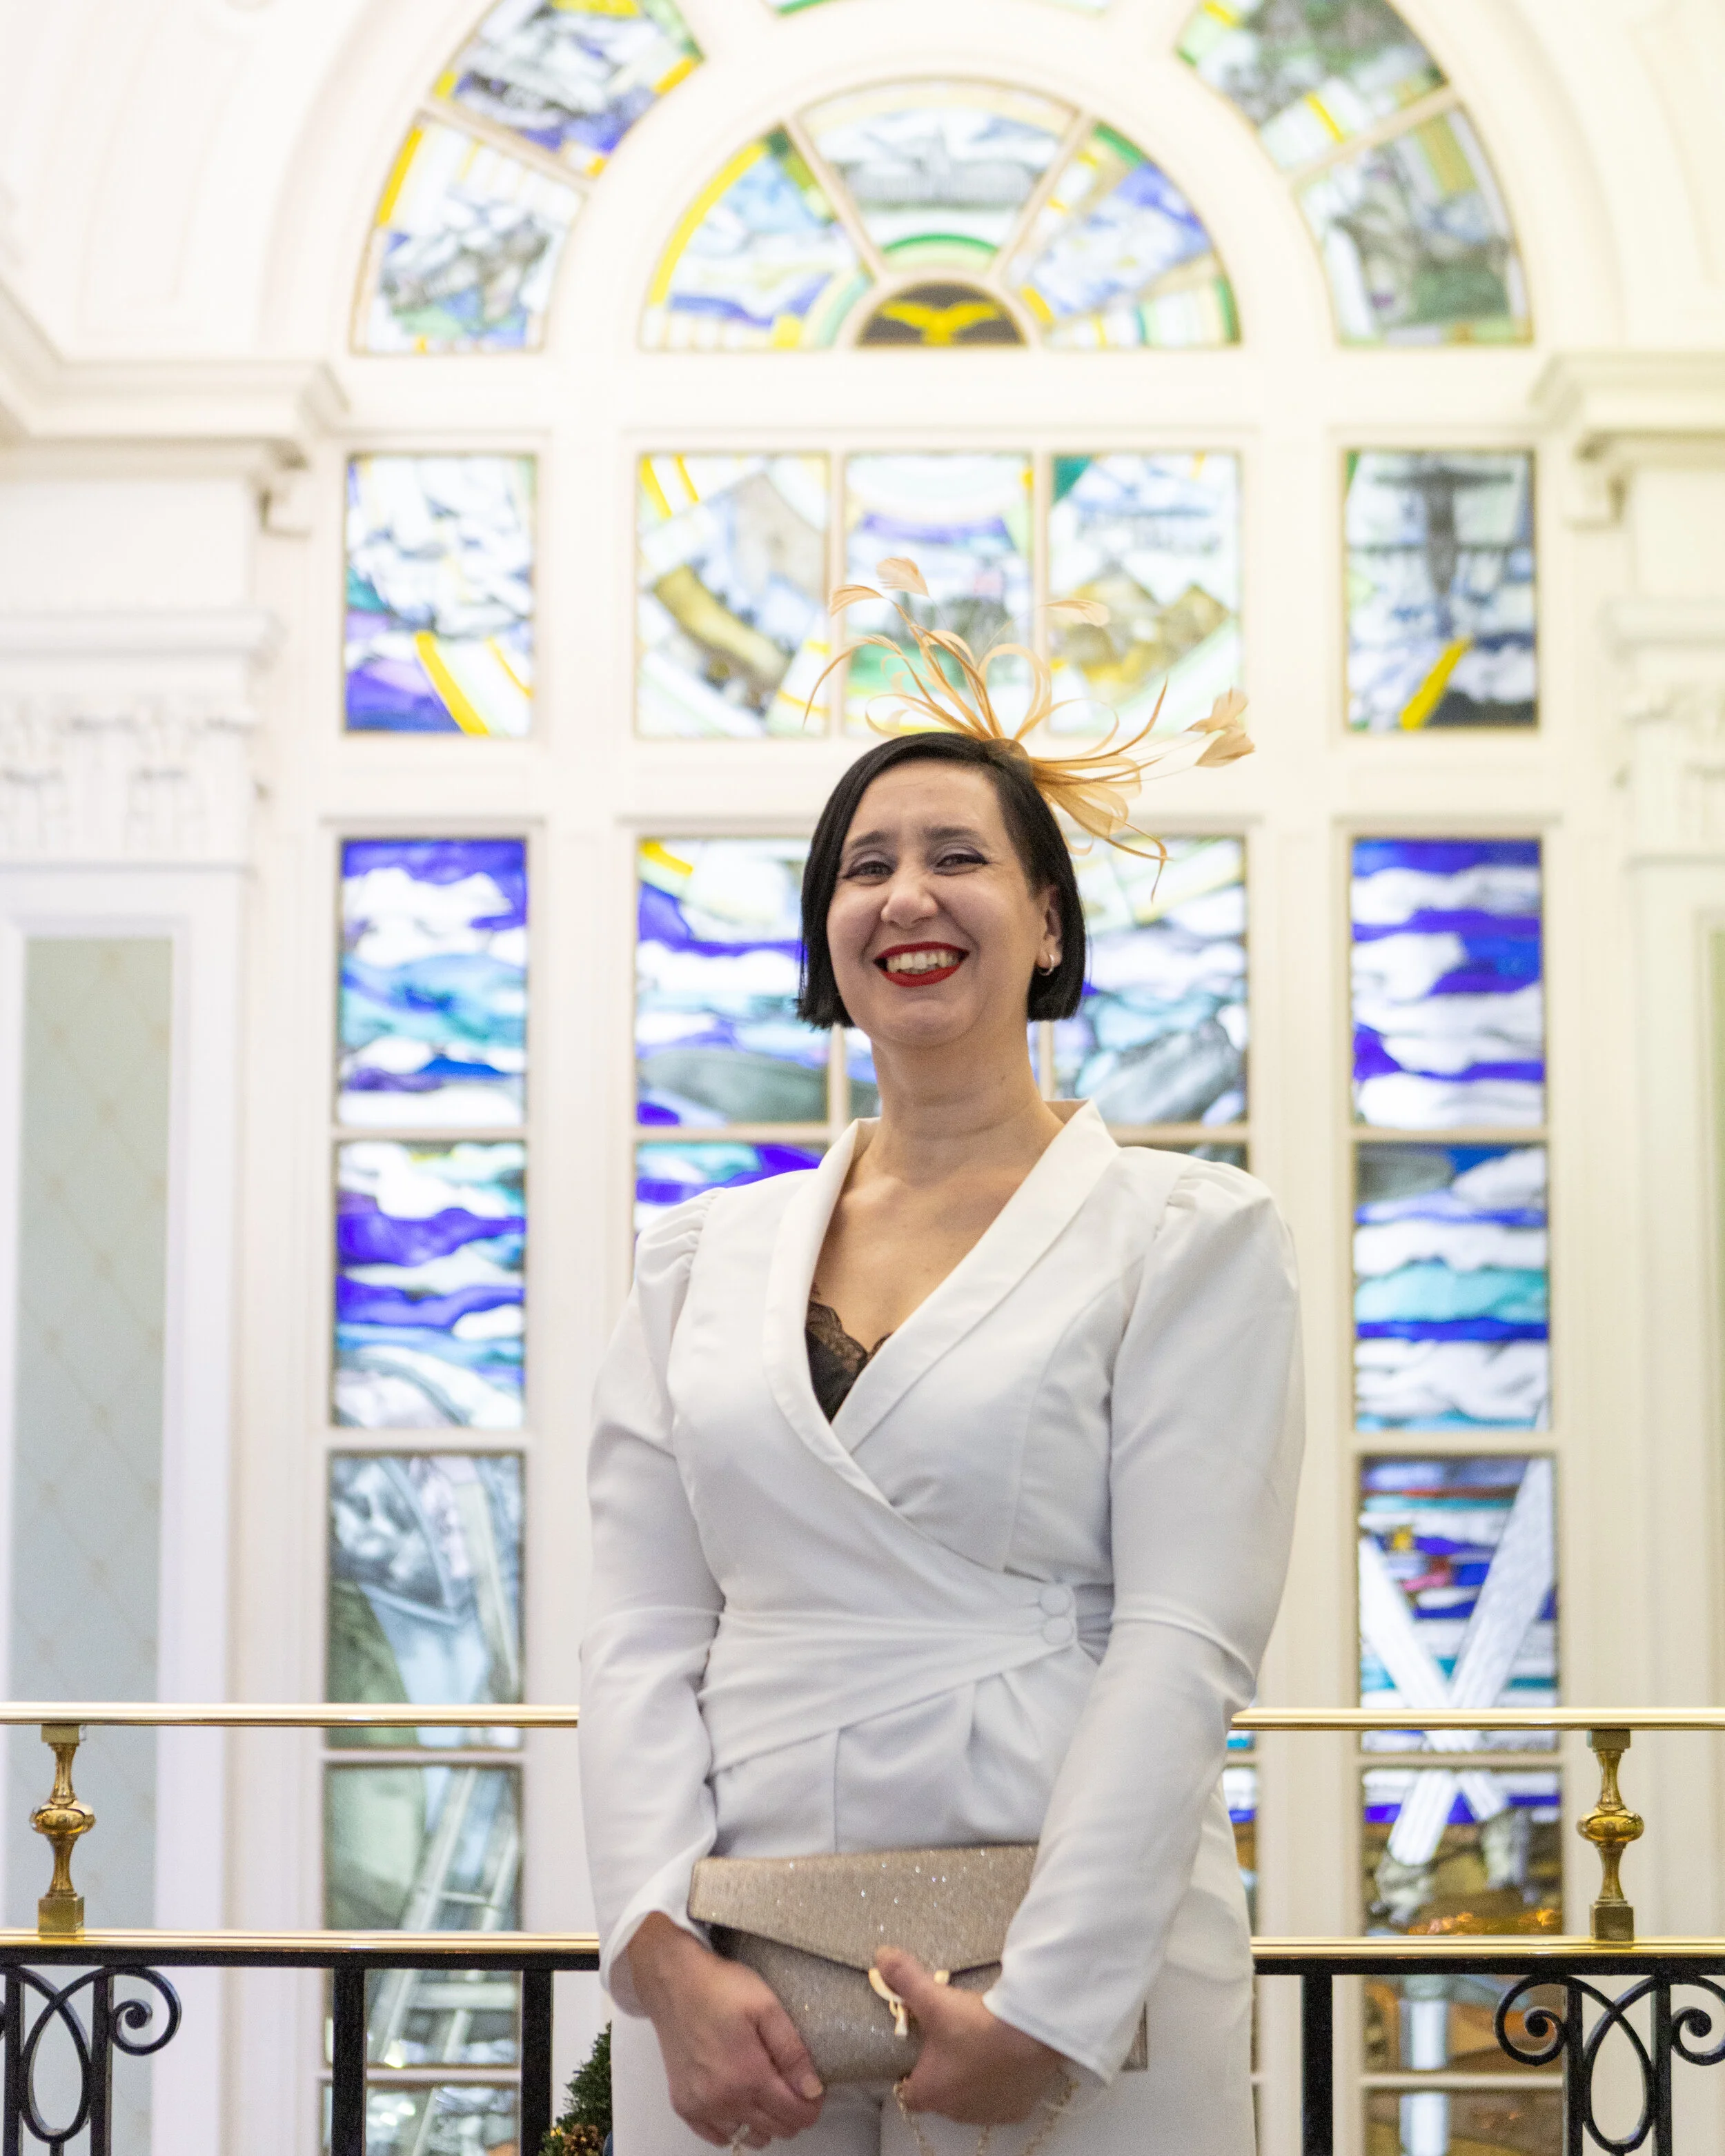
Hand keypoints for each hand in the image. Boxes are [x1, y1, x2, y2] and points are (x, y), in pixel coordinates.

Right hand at [627, 1914, 825, 2146]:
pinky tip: (738, 2100)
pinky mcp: (683, 2105)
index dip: (812, 2105)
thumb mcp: (766, 2007)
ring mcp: (701, 2107)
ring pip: (749, 2137)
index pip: (794, 2114)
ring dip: (765, 2121)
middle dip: (792, 2112)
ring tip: (765, 2089)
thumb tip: (813, 2090)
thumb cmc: (720, 1988)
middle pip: (775, 2129)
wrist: (673, 1982)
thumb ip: (792, 2052)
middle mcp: (723, 2101)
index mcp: (748, 2076)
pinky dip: (734, 2126)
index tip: (814, 2089)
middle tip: (791, 2082)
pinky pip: (718, 2137)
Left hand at [875, 1947, 1065, 2125]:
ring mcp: (989, 2113)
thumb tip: (880, 1957)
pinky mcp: (1016, 2110)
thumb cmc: (976, 2025)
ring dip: (970, 2077)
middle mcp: (957, 2112)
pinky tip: (1003, 2056)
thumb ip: (904, 1978)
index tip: (915, 2051)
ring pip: (970, 2098)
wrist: (1032, 2035)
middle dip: (942, 2071)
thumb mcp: (934, 1999)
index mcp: (931, 2092)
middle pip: (940, 2094)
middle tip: (948, 2037)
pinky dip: (998, 2082)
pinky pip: (1000, 2098)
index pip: (908, 2093)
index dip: (909, 2073)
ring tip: (977, 2043)